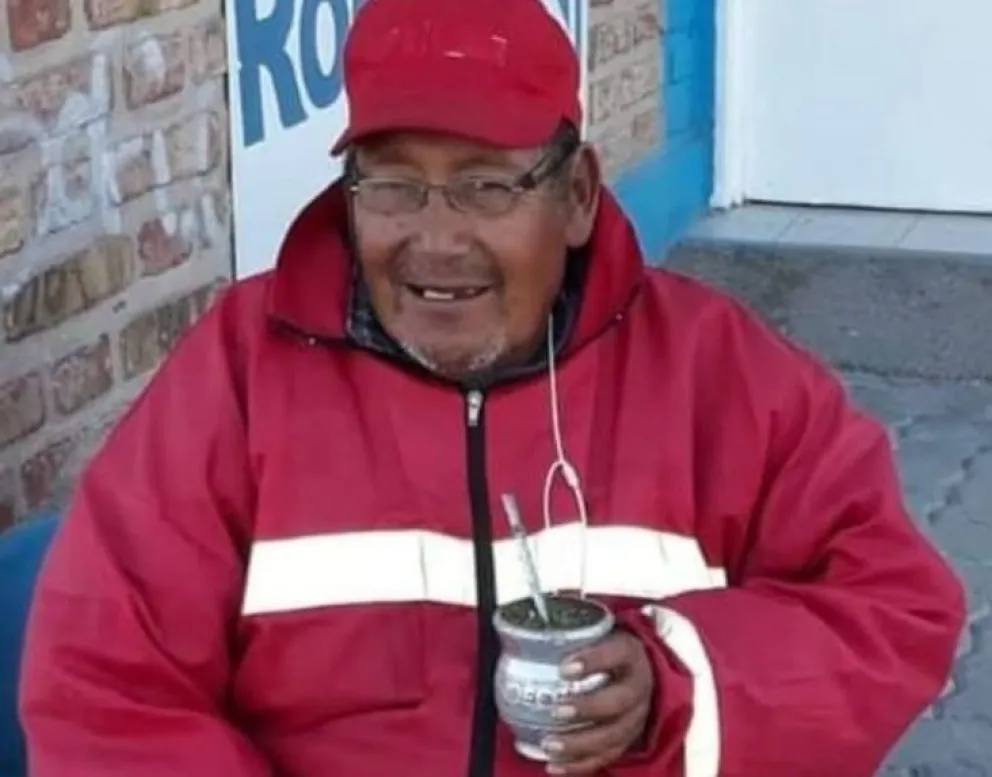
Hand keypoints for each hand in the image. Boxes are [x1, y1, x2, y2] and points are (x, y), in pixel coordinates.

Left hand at [542, 630, 653, 773]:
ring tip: (549, 744)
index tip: (564, 667)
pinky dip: (580, 765)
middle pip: (619, 701)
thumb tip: (519, 632)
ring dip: (579, 743)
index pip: (616, 653)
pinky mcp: (627, 740)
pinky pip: (606, 757)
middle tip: (558, 711)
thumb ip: (568, 635)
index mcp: (629, 653)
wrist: (638, 672)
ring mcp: (635, 717)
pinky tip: (555, 766)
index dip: (593, 660)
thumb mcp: (596, 634)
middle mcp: (638, 687)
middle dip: (588, 708)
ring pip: (612, 735)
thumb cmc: (606, 651)